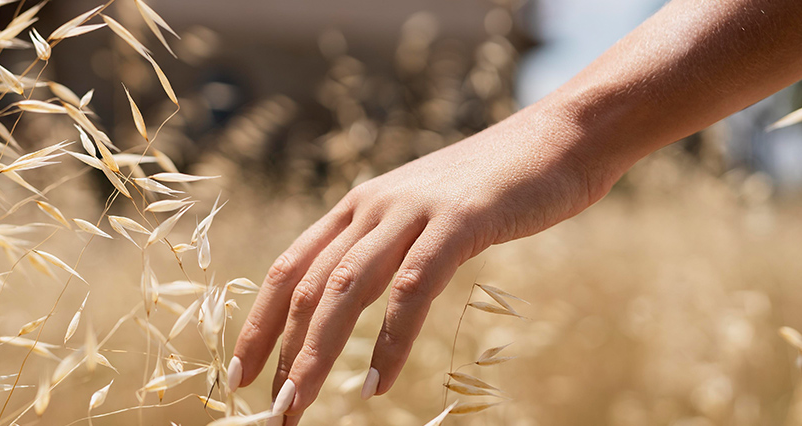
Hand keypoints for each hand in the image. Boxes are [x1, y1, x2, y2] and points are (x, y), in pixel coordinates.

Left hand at [228, 102, 612, 424]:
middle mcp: (373, 205)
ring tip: (298, 403)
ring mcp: (413, 210)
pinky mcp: (458, 222)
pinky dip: (390, 339)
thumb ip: (389, 246)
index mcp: (359, 206)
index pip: (289, 268)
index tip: (240, 373)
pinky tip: (377, 380)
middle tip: (270, 409)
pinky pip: (412, 288)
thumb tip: (354, 294)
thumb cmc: (496, 186)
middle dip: (280, 351)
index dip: (259, 323)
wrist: (562, 138)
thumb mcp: (425, 214)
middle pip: (307, 285)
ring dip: (317, 352)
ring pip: (345, 288)